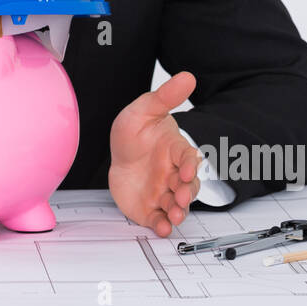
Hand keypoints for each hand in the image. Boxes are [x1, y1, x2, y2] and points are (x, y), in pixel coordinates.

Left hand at [108, 71, 201, 237]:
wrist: (117, 153)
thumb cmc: (135, 131)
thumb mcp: (144, 109)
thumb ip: (165, 97)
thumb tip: (187, 77)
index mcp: (175, 149)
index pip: (188, 157)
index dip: (189, 165)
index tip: (186, 171)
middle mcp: (173, 173)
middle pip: (187, 186)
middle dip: (187, 194)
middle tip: (182, 199)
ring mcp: (163, 191)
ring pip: (176, 205)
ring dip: (178, 212)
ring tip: (175, 218)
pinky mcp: (150, 207)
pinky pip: (159, 218)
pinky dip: (162, 225)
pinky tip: (162, 228)